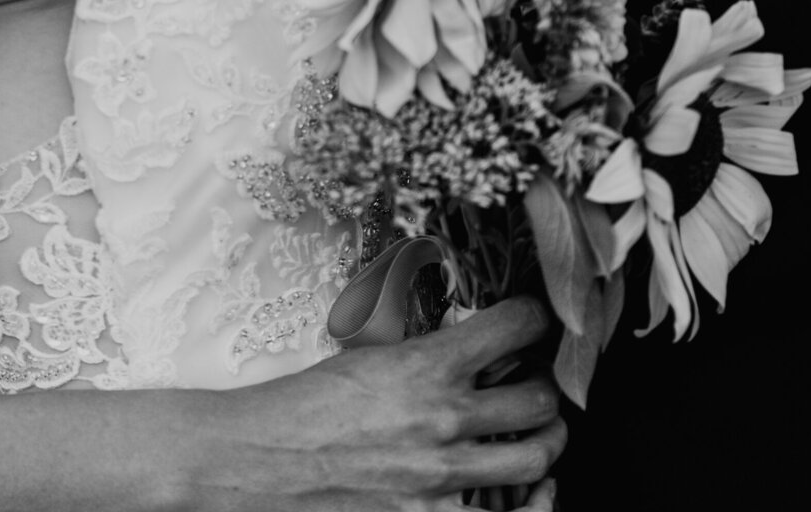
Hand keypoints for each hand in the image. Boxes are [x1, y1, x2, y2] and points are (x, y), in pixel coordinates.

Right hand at [172, 295, 564, 509]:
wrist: (264, 460)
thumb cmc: (306, 403)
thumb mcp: (365, 351)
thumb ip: (417, 340)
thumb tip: (456, 320)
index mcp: (425, 365)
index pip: (513, 327)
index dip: (534, 317)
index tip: (536, 318)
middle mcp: (442, 419)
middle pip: (537, 398)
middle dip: (547, 385)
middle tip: (539, 379)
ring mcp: (441, 476)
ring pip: (535, 456)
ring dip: (546, 439)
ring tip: (541, 430)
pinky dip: (529, 504)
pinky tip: (529, 491)